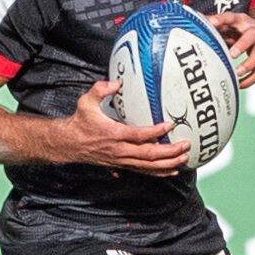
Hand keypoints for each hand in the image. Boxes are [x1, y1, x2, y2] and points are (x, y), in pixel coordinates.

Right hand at [62, 81, 191, 172]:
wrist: (69, 144)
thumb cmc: (80, 122)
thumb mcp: (86, 102)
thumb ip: (100, 90)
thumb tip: (116, 82)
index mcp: (113, 134)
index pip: (138, 135)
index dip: (155, 132)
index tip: (169, 125)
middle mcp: (120, 150)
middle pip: (149, 155)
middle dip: (170, 151)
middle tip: (186, 145)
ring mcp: (121, 160)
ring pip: (149, 166)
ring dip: (168, 164)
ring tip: (184, 158)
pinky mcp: (122, 165)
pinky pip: (144, 171)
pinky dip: (159, 172)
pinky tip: (172, 171)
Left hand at [207, 9, 254, 87]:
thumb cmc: (243, 29)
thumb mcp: (230, 23)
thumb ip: (214, 24)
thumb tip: (193, 22)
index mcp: (242, 20)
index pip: (231, 18)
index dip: (221, 19)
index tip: (211, 23)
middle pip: (251, 37)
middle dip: (242, 46)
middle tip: (231, 55)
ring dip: (248, 66)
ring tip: (236, 74)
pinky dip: (251, 79)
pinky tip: (240, 84)